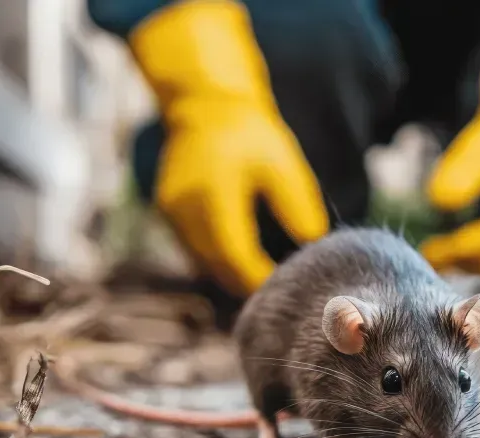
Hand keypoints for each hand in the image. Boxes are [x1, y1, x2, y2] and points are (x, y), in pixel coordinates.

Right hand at [129, 0, 327, 296]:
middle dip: (247, 282)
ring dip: (231, 274)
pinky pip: (193, 249)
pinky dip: (217, 259)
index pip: (236, 255)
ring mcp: (170, 211)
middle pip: (217, 266)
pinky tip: (242, 261)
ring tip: (264, 279)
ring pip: (203, 262)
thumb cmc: (250, 132)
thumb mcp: (284, 165)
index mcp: (214, 193)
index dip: (260, 278)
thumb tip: (312, 246)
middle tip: (279, 291)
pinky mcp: (167, 212)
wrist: (204, 104)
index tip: (286, 286)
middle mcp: (184, 207)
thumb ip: (298, 207)